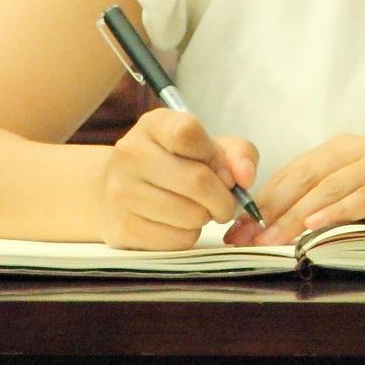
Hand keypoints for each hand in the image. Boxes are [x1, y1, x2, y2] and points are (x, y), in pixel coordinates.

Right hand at [100, 108, 259, 249]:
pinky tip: (177, 223)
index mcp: (154, 125)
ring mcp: (121, 191)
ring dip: (205, 218)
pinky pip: (178, 240)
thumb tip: (244, 177)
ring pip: (190, 215)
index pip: (189, 133)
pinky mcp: (123, 227)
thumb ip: (237, 154)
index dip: (217, 158)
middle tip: (223, 204)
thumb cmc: (174, 166)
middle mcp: (131, 153)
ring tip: (195, 210)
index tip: (224, 174)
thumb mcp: (206, 147)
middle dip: (223, 199)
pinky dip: (189, 235)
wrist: (120, 192)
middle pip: (197, 181)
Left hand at [246, 134, 364, 243]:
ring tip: (269, 238)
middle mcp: (364, 148)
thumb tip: (277, 231)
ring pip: (331, 186)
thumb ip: (331, 208)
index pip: (294, 172)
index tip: (236, 231)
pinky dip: (338, 211)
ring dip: (296, 214)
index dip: (262, 201)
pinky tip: (315, 227)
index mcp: (347, 150)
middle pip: (306, 177)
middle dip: (270, 209)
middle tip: (243, 238)